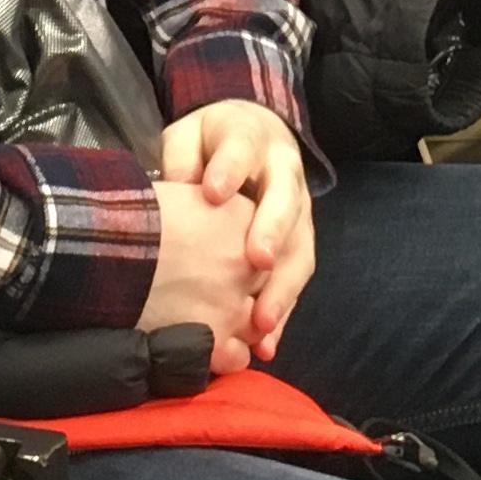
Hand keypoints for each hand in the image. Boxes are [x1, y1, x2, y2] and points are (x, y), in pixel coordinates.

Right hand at [139, 180, 263, 376]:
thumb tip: (206, 222)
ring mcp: (235, 304)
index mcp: (244, 218)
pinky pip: (237, 358)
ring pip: (257, 326)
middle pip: (264, 284)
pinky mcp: (214, 340)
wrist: (96, 249)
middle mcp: (250, 262)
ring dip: (237, 326)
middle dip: (243, 291)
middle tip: (210, 291)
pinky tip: (204, 345)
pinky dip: (224, 355)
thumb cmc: (127, 216)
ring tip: (205, 319)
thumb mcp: (179, 195)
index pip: (263, 242)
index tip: (221, 259)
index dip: (243, 255)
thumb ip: (208, 210)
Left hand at [159, 101, 313, 357]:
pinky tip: (265, 344)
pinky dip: (283, 313)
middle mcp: (284, 175)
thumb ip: (182, 156)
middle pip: (284, 204)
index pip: (241, 149)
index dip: (229, 169)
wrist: (253, 137)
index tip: (213, 191)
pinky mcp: (300, 245)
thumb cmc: (211, 141)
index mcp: (251, 139)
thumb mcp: (190, 135)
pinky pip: (296, 279)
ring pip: (299, 250)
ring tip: (261, 323)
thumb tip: (181, 187)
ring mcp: (299, 212)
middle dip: (271, 232)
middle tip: (255, 262)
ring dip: (282, 288)